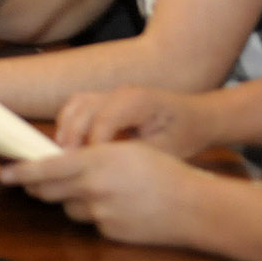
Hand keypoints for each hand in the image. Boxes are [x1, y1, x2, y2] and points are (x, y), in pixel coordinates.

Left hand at [0, 142, 208, 245]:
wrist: (194, 207)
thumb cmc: (163, 171)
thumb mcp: (125, 150)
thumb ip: (92, 153)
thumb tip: (63, 157)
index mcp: (95, 162)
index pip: (45, 167)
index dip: (21, 171)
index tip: (3, 173)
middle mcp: (92, 189)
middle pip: (49, 190)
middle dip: (38, 186)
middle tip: (33, 181)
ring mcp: (100, 214)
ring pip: (68, 207)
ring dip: (70, 199)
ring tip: (95, 190)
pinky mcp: (110, 233)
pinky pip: (90, 222)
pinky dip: (94, 213)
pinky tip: (116, 206)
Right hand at [53, 86, 217, 155]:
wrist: (196, 117)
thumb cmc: (185, 134)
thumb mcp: (165, 150)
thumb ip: (134, 155)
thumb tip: (103, 167)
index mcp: (138, 101)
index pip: (104, 120)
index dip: (93, 145)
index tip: (90, 169)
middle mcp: (120, 91)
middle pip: (83, 109)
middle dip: (72, 137)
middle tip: (67, 166)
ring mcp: (111, 92)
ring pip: (75, 104)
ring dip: (66, 129)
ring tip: (65, 156)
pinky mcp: (105, 99)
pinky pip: (78, 106)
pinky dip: (69, 123)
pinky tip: (70, 146)